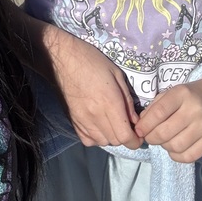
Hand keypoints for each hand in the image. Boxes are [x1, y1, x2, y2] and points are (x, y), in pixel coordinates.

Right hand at [44, 25, 141, 148]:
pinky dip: (96, 137)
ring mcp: (82, 120)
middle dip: (125, 137)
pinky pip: (88, 140)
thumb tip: (135, 121)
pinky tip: (98, 125)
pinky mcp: (72, 121)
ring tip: (112, 123)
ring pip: (102, 142)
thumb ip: (127, 100)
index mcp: (110, 102)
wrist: (62, 58)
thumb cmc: (92, 61)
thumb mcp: (116, 74)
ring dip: (111, 137)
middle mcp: (96, 116)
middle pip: (115, 141)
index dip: (135, 140)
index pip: (125, 136)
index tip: (138, 134)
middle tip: (126, 124)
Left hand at [135, 76, 201, 161]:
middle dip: (151, 138)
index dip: (145, 125)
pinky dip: (176, 156)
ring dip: (164, 146)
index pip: (158, 113)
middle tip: (150, 136)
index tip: (139, 130)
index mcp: (182, 94)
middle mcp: (195, 110)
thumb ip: (156, 106)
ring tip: (164, 140)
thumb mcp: (173, 93)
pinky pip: (189, 156)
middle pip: (165, 132)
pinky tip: (175, 148)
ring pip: (175, 146)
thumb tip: (141, 126)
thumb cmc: (192, 95)